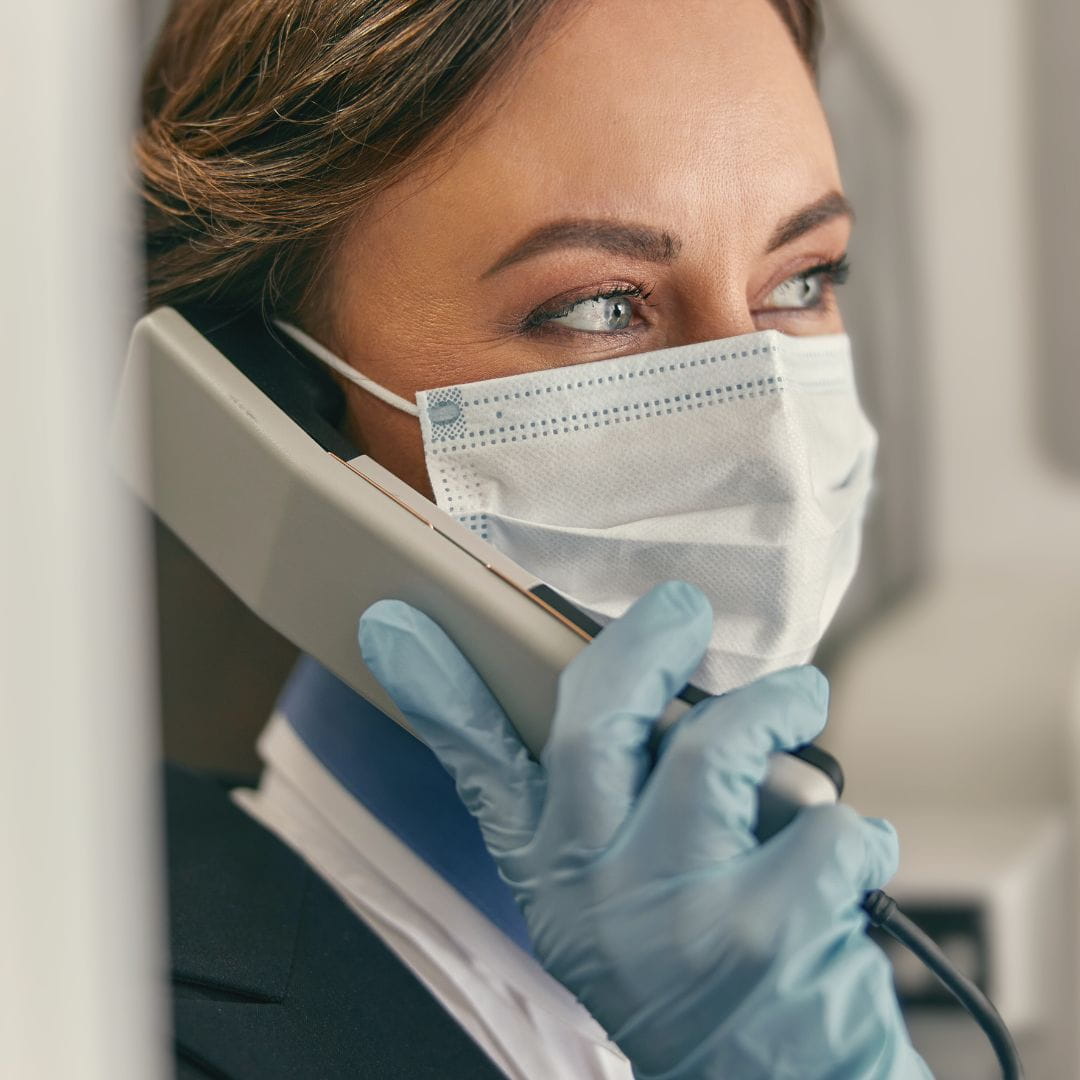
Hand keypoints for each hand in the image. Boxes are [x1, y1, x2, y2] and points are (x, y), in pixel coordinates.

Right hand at [359, 581, 930, 1078]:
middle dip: (644, 645)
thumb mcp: (604, 900)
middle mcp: (593, 885)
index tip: (395, 623)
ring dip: (774, 707)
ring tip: (798, 699)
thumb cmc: (683, 965)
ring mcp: (673, 908)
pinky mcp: (763, 931)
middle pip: (596, 724)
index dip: (434, 688)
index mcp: (550, 868)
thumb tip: (628, 688)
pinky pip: (821, 826)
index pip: (476, 764)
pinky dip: (850, 826)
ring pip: (714, 750)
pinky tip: (845, 848)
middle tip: (682, 610)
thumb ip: (597, 806)